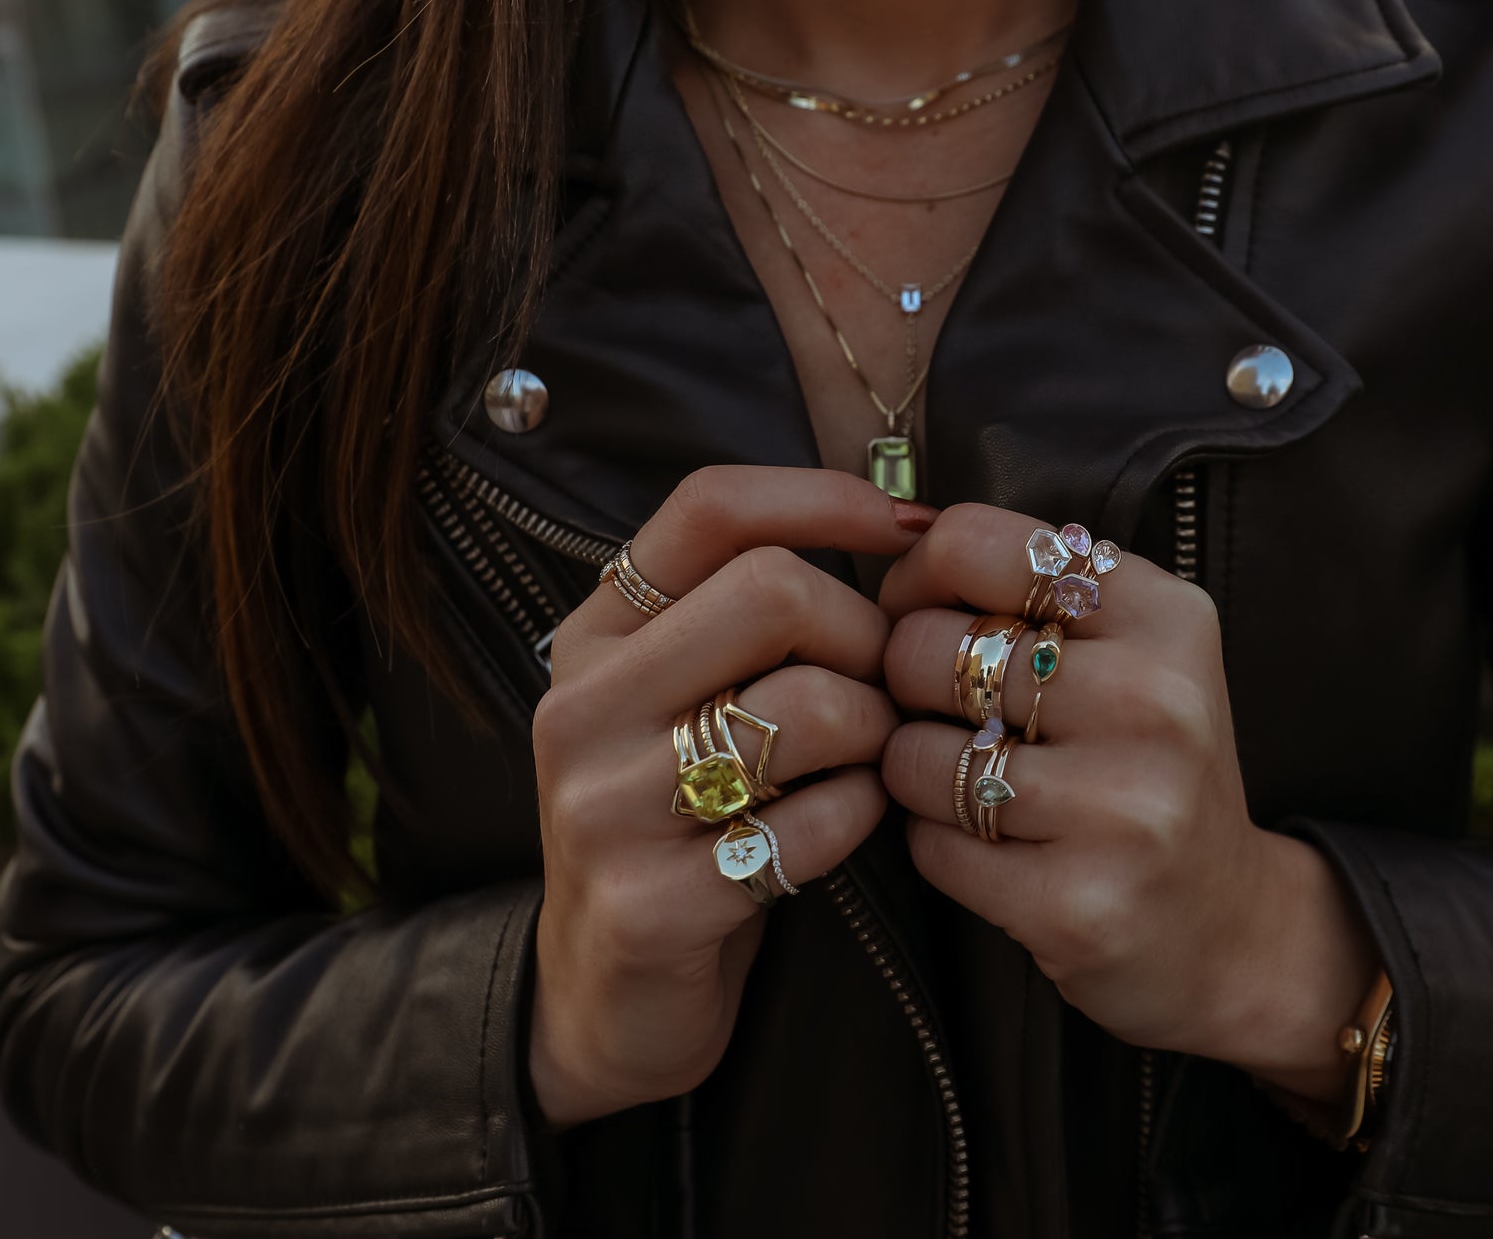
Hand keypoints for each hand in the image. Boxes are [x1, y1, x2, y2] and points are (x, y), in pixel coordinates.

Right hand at [529, 467, 934, 1128]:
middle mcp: (583, 706)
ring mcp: (604, 807)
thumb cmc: (684, 821)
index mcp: (595, 636)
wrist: (606, 995)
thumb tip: (903, 525)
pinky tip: (839, 830)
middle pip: (776, 590)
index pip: (709, 508)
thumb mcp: (681, 700)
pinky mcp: (648, 905)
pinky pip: (817, 824)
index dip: (824, 497)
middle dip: (866, 636)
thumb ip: (748, 615)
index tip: (910, 527)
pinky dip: (860, 819)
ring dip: (877, 734)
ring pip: (812, 707)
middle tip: (880, 690)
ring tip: (864, 763)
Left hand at [877, 504, 1378, 1101]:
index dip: (918, 578)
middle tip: (949, 716)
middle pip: (924, 649)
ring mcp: (1122, 808)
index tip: (926, 615)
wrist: (1228, 925)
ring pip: (913, 755)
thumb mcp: (1131, 648)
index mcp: (1165, 615)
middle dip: (906, 685)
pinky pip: (930, 847)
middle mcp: (1155, 701)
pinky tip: (995, 850)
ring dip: (917, 774)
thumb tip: (891, 534)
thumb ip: (1032, 586)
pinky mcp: (1079, 903)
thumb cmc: (1145, 765)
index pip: (977, 544)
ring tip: (976, 786)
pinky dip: (937, 847)